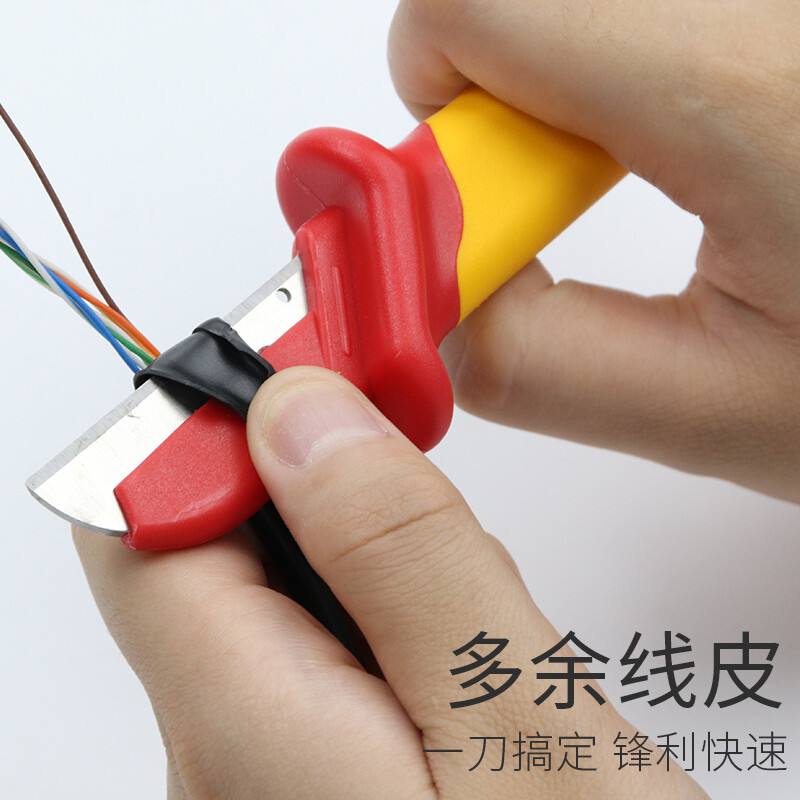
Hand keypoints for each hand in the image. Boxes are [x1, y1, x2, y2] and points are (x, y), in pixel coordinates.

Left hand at [74, 367, 706, 797]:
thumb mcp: (520, 717)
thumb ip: (401, 556)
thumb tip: (301, 416)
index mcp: (246, 739)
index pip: (142, 530)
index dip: (210, 426)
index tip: (305, 366)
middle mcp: (220, 757)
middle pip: (200, 547)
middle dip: (299, 473)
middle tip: (406, 454)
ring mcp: (256, 765)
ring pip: (263, 581)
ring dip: (348, 533)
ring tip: (450, 568)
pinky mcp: (304, 761)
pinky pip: (303, 632)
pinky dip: (365, 588)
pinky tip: (443, 626)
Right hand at [389, 0, 799, 502]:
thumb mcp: (716, 414)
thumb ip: (529, 360)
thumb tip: (430, 303)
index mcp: (754, 88)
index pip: (469, 4)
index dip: (434, 107)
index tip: (487, 199)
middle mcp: (779, 2)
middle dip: (511, 97)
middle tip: (589, 184)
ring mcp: (781, 4)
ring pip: (602, 1)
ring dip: (586, 78)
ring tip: (678, 164)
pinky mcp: (780, 16)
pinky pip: (667, 11)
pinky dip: (644, 55)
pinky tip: (721, 128)